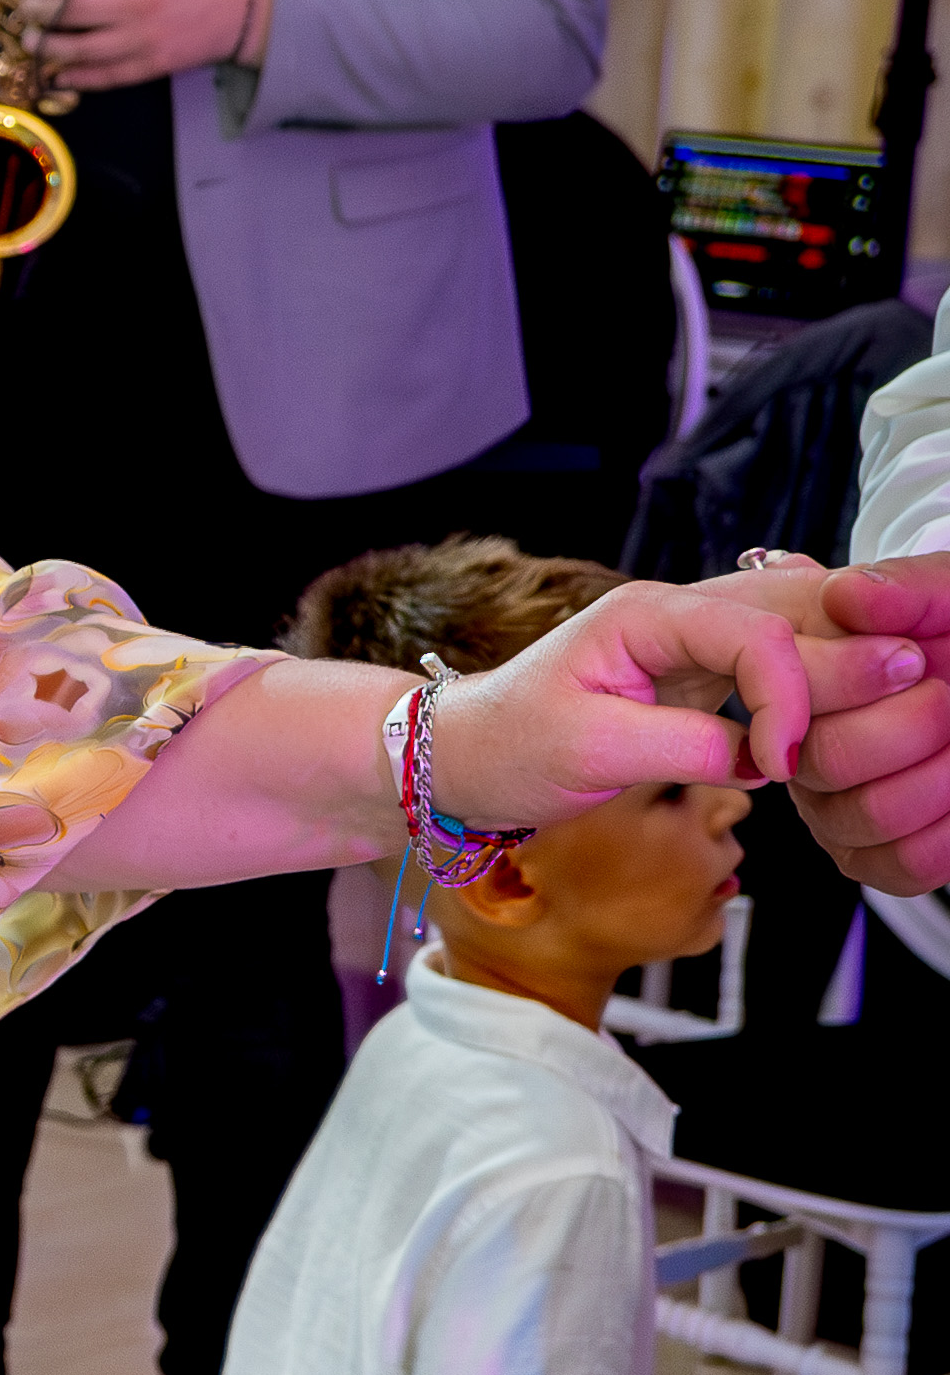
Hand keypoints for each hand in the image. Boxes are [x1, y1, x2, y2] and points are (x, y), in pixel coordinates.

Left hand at [17, 0, 258, 89]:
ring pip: (81, 49)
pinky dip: (75, 77)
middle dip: (38, 10)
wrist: (242, 9)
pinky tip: (55, 73)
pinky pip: (104, 76)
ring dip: (48, 47)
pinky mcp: (149, 66)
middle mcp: (135, 5)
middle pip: (70, 11)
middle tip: (25, 7)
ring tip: (32, 39)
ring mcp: (141, 40)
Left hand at [425, 571, 931, 830]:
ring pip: (793, 631)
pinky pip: (777, 667)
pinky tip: (849, 711)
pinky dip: (817, 688)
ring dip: (840, 666)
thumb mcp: (588, 753)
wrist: (469, 755)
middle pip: (790, 612)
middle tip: (910, 693)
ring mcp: (695, 643)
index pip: (750, 631)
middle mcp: (679, 614)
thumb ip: (680, 746)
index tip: (782, 763)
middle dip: (849, 654)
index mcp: (647, 614)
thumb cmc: (512, 746)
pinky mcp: (704, 678)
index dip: (788, 691)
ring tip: (895, 698)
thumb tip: (761, 757)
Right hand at [791, 562, 949, 896]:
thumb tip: (845, 596)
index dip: (854, 679)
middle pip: (828, 759)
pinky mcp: (877, 861)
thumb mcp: (945, 595)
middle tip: (945, 696)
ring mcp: (837, 813)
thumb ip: (903, 588)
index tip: (913, 658)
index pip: (792, 696)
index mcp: (808, 684)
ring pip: (868, 815)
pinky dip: (947, 830)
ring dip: (938, 775)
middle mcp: (808, 752)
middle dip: (910, 726)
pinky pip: (902, 864)